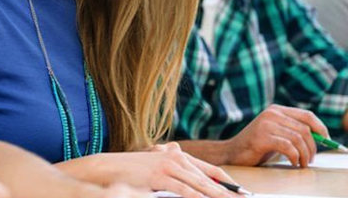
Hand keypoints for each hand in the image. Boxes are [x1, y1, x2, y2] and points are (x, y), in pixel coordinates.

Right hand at [102, 142, 238, 197]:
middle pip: (208, 178)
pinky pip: (182, 190)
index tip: (241, 192)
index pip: (209, 169)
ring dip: (216, 196)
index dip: (227, 182)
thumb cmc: (130, 171)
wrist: (106, 168)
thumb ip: (176, 175)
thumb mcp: (156, 170)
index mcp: (177, 154)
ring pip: (198, 184)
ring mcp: (167, 165)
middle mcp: (176, 156)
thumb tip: (193, 189)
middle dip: (226, 192)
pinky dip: (195, 197)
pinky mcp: (159, 176)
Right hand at [225, 105, 328, 166]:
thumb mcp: (276, 134)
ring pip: (298, 139)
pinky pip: (288, 147)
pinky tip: (293, 162)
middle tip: (311, 159)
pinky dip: (295, 157)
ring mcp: (266, 124)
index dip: (321, 128)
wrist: (231, 153)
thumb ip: (292, 130)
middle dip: (313, 147)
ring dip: (304, 154)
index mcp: (277, 110)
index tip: (327, 140)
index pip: (307, 115)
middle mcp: (272, 114)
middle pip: (305, 129)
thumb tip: (321, 138)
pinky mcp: (262, 137)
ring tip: (302, 163)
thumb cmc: (256, 146)